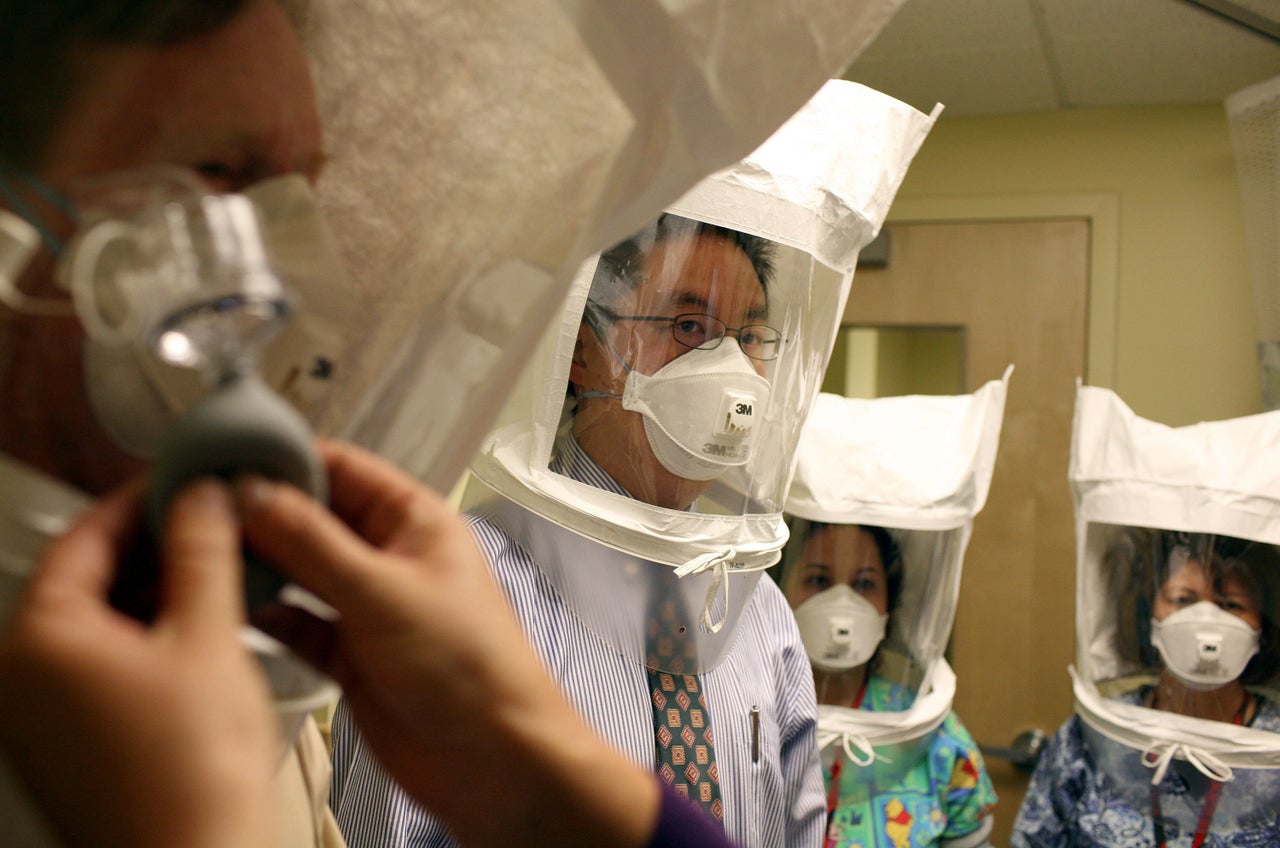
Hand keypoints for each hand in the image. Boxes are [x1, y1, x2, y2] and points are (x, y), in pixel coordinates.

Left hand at [0, 480, 276, 847]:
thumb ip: (202, 552)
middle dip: (152, 547)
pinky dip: (144, 636)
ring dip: (153, 591)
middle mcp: (20, 676)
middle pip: (86, 580)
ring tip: (215, 575)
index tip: (183, 482)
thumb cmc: (192, 772)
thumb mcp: (208, 636)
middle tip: (208, 523)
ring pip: (96, 622)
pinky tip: (198, 630)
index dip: (142, 500)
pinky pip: (99, 663)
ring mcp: (37, 714)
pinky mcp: (64, 741)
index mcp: (38, 641)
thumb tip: (201, 497)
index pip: (84, 537)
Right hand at [240, 439, 658, 846]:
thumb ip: (311, 541)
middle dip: (262, 513)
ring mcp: (369, 606)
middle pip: (314, 518)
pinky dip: (270, 616)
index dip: (287, 460)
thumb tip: (254, 493)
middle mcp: (390, 557)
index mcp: (414, 521)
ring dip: (261, 565)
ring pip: (301, 571)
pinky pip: (299, 623)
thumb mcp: (381, 590)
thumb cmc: (468, 665)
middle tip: (200, 511)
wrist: (491, 757)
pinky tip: (237, 609)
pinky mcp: (352, 654)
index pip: (342, 468)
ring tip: (205, 554)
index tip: (227, 460)